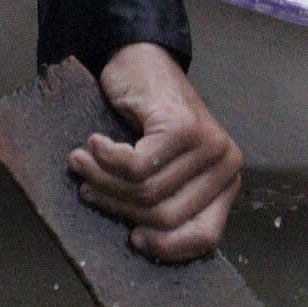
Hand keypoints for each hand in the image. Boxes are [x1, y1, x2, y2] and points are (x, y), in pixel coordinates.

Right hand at [74, 42, 243, 263]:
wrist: (141, 60)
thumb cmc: (146, 119)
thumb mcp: (163, 171)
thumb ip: (163, 203)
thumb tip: (142, 244)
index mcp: (225, 184)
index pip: (205, 237)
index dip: (166, 247)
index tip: (133, 239)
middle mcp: (226, 166)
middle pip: (165, 216)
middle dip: (118, 205)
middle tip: (88, 187)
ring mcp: (208, 145)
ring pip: (145, 191)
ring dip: (102, 180)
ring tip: (81, 163)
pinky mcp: (183, 128)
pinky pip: (135, 167)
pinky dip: (105, 159)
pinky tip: (93, 143)